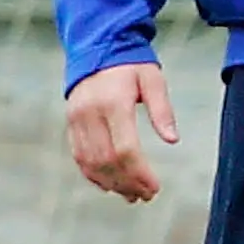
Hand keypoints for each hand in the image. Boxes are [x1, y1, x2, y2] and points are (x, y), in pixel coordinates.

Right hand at [66, 61, 176, 202]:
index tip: (155, 187)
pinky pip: (79, 156)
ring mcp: (76, 120)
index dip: (140, 173)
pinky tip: (110, 185)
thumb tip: (173, 140)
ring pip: (89, 163)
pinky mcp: (70, 124)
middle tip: (147, 196)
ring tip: (132, 195)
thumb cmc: (131, 65)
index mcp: (113, 104)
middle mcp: (89, 114)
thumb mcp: (154, 80)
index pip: (125, 149)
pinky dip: (93, 175)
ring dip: (111, 183)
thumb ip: (163, 110)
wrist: (97, 47)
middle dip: (127, 183)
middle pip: (106, 161)